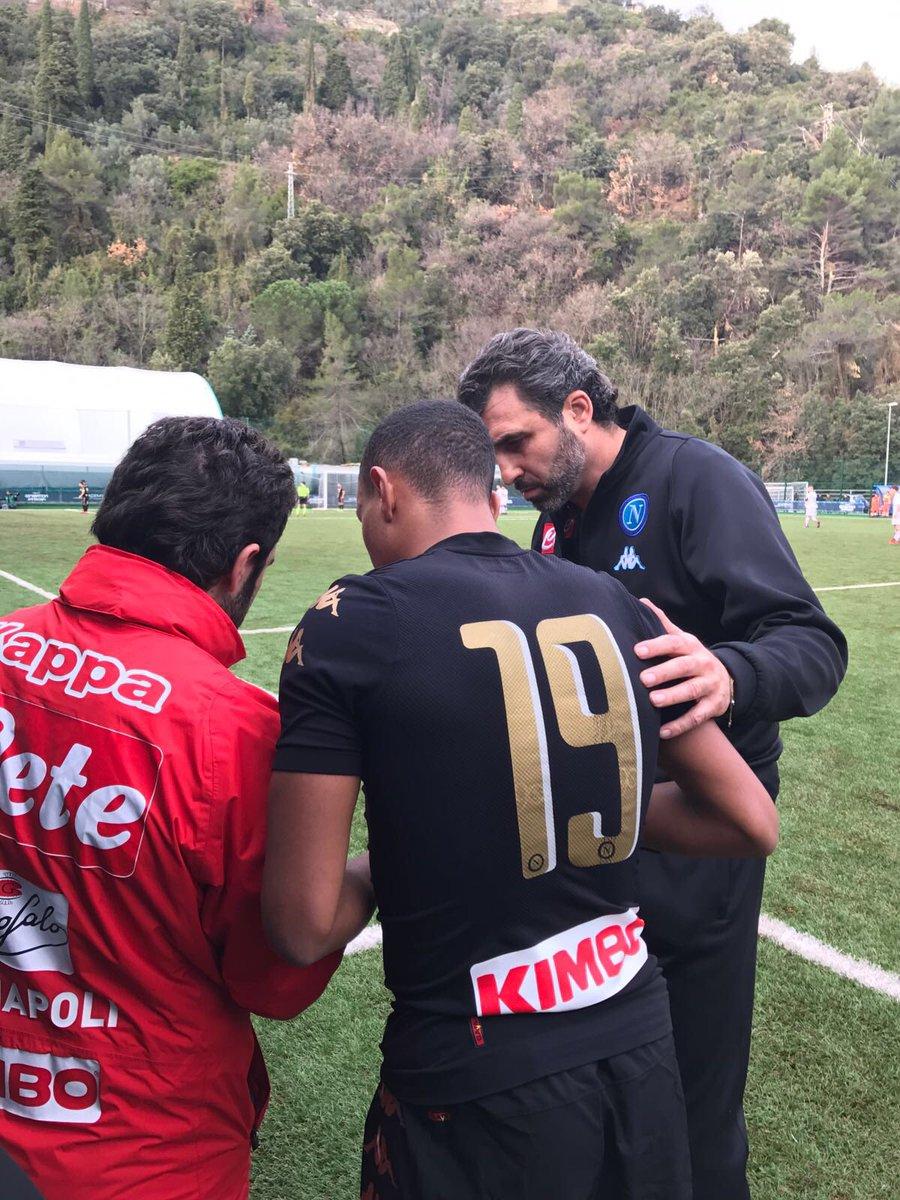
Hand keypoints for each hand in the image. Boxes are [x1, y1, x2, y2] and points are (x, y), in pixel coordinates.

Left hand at [634, 598, 731, 738]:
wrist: (728, 680)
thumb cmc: (692, 659)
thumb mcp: (682, 640)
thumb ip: (663, 624)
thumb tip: (642, 601)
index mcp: (691, 647)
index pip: (673, 643)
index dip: (657, 646)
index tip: (637, 650)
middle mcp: (702, 664)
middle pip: (683, 667)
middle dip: (664, 672)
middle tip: (643, 678)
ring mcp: (710, 685)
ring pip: (692, 691)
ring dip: (673, 696)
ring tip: (654, 701)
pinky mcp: (713, 706)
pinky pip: (697, 717)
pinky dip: (680, 725)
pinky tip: (662, 732)